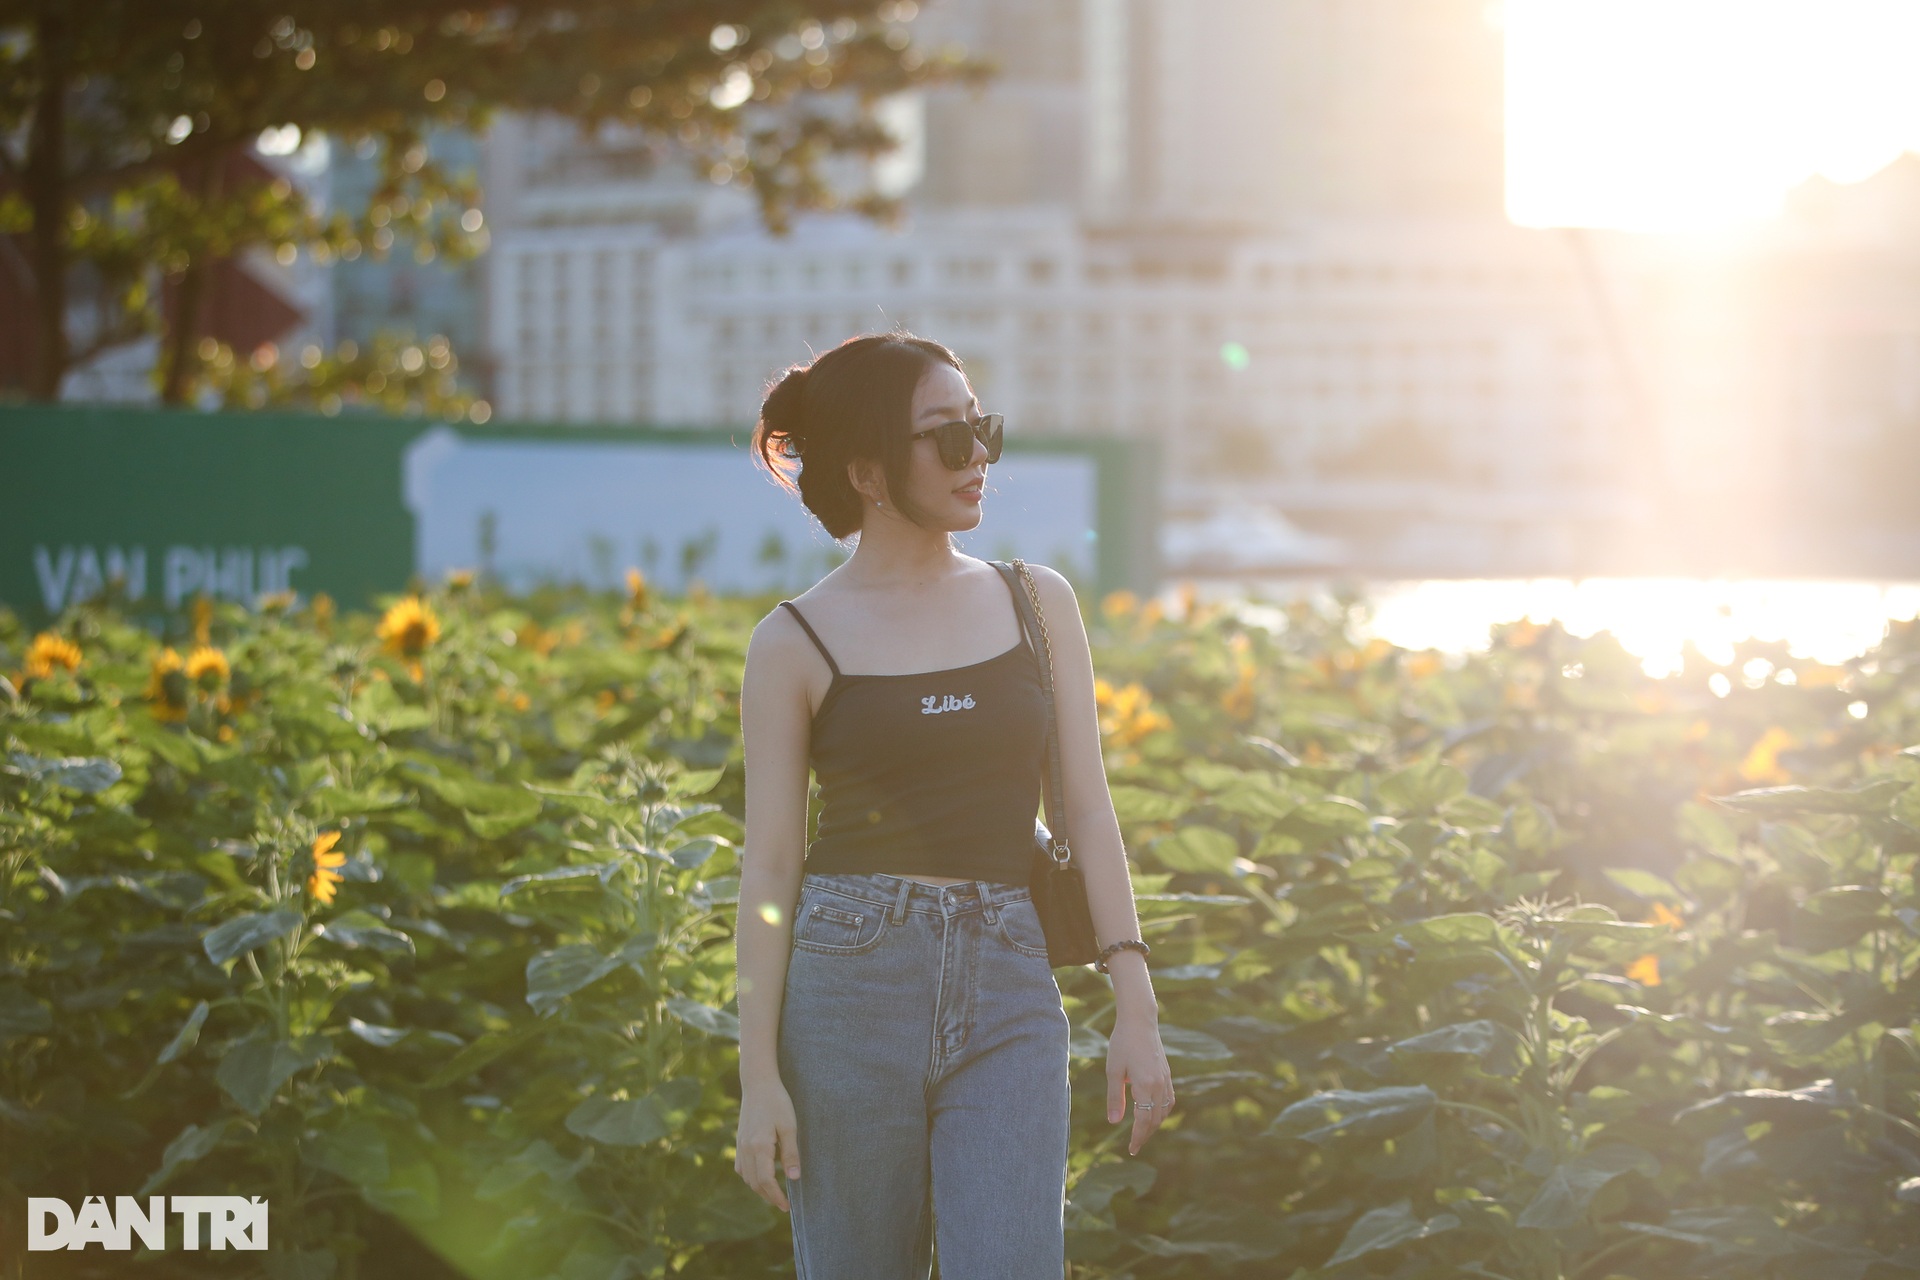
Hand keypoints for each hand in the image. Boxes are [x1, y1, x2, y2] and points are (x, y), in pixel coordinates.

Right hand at [735, 1076, 802, 1211]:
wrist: (758, 1083)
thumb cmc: (777, 1102)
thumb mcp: (789, 1126)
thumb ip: (791, 1153)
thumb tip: (794, 1179)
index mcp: (759, 1146)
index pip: (766, 1181)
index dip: (776, 1196)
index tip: (787, 1206)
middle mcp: (746, 1149)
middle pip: (755, 1183)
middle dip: (769, 1196)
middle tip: (784, 1204)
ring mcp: (740, 1145)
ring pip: (746, 1177)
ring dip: (759, 1188)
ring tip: (775, 1193)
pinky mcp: (739, 1141)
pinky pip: (741, 1167)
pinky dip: (751, 1177)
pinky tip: (761, 1176)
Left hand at [1105, 1018, 1174, 1155]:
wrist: (1140, 1020)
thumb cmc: (1122, 1043)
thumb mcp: (1113, 1070)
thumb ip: (1115, 1098)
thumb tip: (1114, 1122)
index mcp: (1145, 1085)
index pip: (1143, 1120)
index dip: (1137, 1137)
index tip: (1131, 1149)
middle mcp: (1159, 1084)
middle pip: (1156, 1119)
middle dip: (1145, 1134)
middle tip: (1134, 1146)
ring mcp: (1166, 1079)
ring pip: (1165, 1111)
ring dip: (1155, 1124)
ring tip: (1142, 1132)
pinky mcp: (1167, 1074)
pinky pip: (1169, 1099)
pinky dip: (1162, 1111)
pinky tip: (1154, 1113)